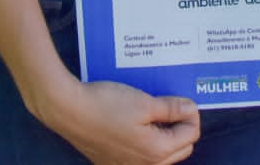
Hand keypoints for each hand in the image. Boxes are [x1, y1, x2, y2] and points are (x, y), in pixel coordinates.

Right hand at [39, 79, 199, 164]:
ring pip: (161, 154)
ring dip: (163, 135)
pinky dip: (145, 140)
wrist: (68, 110)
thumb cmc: (106, 104)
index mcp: (157, 152)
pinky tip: (135, 122)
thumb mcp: (145, 102)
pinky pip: (141, 155)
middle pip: (180, 148)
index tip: (179, 100)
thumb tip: (191, 110)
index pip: (191, 135)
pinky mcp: (113, 162)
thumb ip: (172, 109)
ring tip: (153, 113)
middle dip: (180, 127)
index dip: (189, 114)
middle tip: (169, 106)